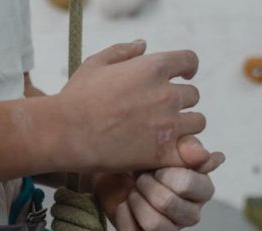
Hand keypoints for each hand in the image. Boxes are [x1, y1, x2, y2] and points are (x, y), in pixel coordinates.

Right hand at [49, 40, 208, 172]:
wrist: (64, 133)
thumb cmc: (75, 99)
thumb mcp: (95, 64)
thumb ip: (122, 51)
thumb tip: (142, 44)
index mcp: (153, 68)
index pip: (189, 61)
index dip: (187, 68)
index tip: (182, 77)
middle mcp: (166, 94)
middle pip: (193, 95)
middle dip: (179, 102)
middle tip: (159, 113)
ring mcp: (167, 125)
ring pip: (197, 123)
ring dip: (184, 127)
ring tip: (163, 134)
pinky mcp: (162, 153)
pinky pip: (191, 152)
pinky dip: (184, 153)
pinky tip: (169, 153)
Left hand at [94, 137, 224, 230]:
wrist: (112, 167)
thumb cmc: (144, 154)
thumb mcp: (164, 141)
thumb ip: (187, 147)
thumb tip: (208, 157)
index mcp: (201, 188)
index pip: (189, 185)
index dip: (166, 174)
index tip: (156, 164)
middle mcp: (190, 212)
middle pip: (170, 206)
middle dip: (148, 187)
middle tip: (140, 177)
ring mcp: (170, 229)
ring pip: (158, 228)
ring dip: (138, 205)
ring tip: (132, 192)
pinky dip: (124, 219)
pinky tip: (122, 205)